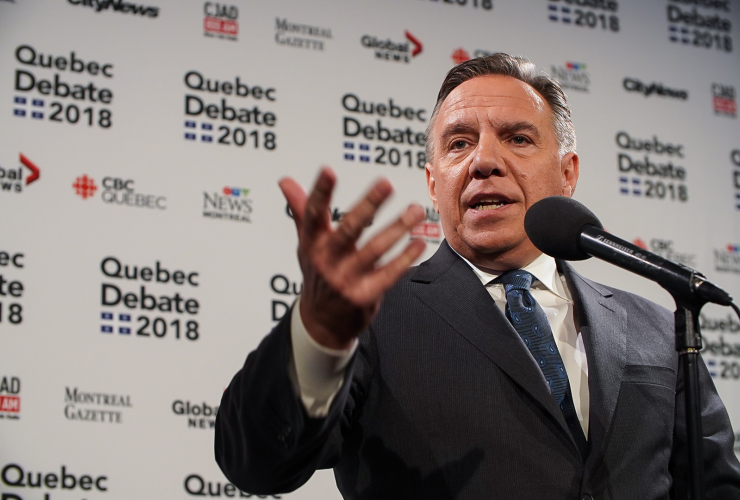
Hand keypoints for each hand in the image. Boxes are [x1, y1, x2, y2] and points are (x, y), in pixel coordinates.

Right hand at [279, 167, 425, 349]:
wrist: (321, 323)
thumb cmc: (318, 274)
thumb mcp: (307, 243)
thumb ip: (301, 210)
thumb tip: (285, 180)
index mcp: (311, 243)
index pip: (313, 214)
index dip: (319, 193)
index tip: (328, 171)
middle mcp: (326, 260)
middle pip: (348, 229)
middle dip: (368, 205)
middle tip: (386, 183)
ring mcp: (345, 279)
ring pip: (374, 250)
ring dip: (397, 229)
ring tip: (415, 210)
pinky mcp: (363, 296)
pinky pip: (387, 275)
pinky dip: (404, 260)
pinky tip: (418, 243)